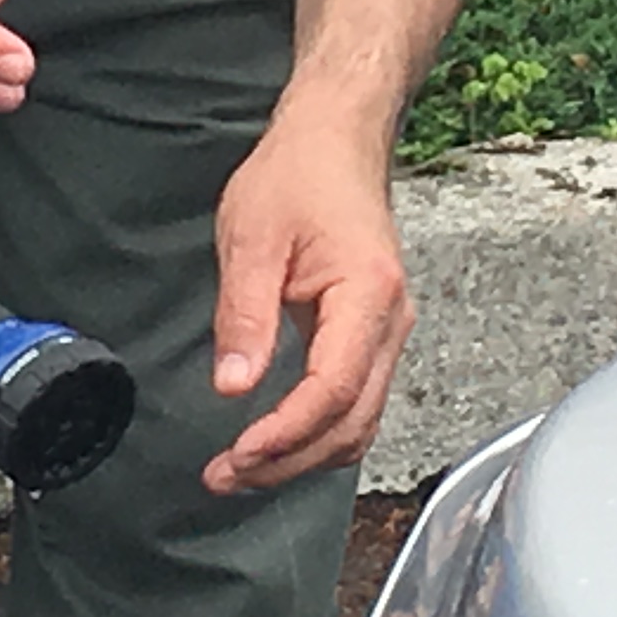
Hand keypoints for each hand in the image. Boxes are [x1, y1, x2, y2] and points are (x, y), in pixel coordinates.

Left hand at [201, 114, 416, 496]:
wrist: (336, 139)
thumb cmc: (298, 174)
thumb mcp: (253, 237)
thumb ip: (244, 315)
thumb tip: (233, 386)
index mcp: (368, 296)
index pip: (333, 391)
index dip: (286, 434)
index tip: (238, 454)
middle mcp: (390, 323)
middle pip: (352, 423)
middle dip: (289, 462)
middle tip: (225, 477)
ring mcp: (386, 332)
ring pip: (358, 423)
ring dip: (302, 457)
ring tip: (241, 470)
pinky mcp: (371, 335)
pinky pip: (353, 403)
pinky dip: (316, 434)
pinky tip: (274, 443)